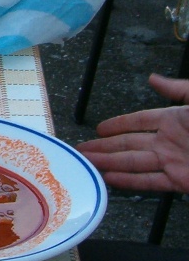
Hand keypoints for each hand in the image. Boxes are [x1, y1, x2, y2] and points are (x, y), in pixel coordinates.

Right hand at [76, 74, 188, 193]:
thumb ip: (179, 89)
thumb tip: (153, 78)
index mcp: (176, 119)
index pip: (139, 121)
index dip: (118, 124)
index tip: (98, 128)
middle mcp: (170, 141)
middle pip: (130, 143)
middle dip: (105, 146)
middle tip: (81, 149)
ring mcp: (174, 162)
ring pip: (134, 162)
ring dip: (110, 163)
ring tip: (87, 163)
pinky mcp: (181, 181)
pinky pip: (150, 182)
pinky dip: (129, 181)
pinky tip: (111, 179)